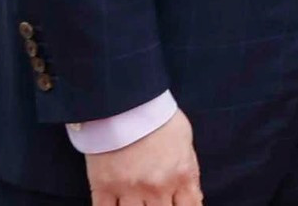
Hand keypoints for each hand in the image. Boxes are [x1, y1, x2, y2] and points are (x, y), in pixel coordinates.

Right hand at [85, 107, 199, 205]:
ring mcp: (129, 190)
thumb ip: (189, 172)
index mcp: (181, 175)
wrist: (127, 103)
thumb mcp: (186, 141)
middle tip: (156, 201)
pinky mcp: (103, 188)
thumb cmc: (159, 118)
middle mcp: (157, 187)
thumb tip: (194, 198)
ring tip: (139, 203)